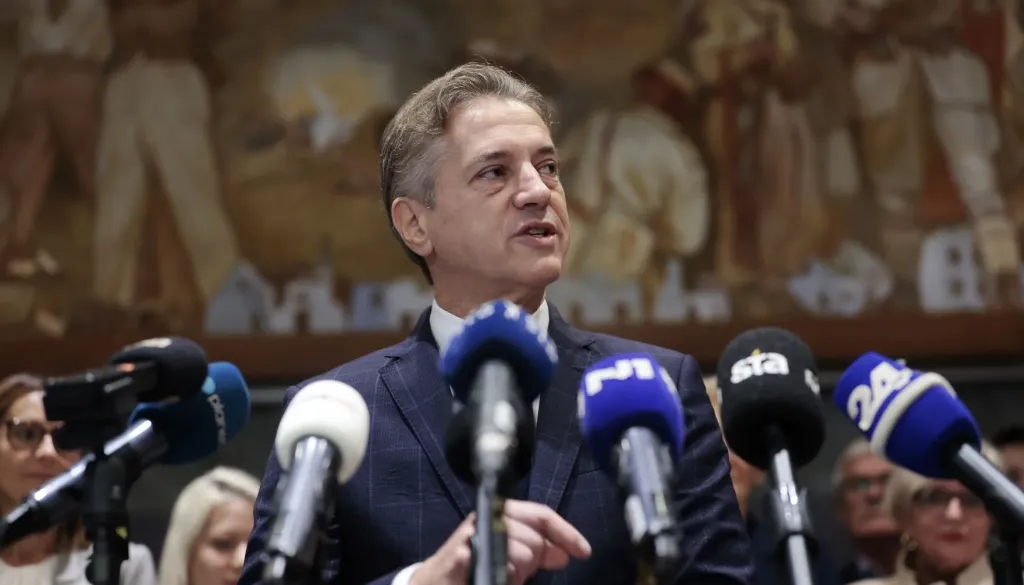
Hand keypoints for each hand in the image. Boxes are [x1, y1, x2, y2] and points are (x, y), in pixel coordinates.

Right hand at [410, 501, 591, 584]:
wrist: (434, 583)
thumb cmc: (472, 568)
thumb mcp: (511, 556)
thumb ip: (536, 551)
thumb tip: (565, 553)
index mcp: (500, 513)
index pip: (541, 514)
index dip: (565, 532)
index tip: (584, 552)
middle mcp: (487, 516)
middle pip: (535, 536)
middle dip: (534, 560)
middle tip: (518, 573)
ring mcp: (474, 533)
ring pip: (522, 552)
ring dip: (517, 572)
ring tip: (501, 575)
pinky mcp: (463, 553)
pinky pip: (503, 565)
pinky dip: (506, 576)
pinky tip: (495, 578)